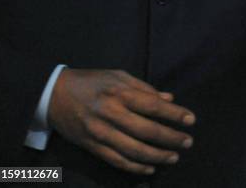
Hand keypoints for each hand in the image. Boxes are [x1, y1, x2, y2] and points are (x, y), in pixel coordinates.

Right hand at [48, 69, 195, 175]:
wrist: (54, 94)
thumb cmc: (92, 81)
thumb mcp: (119, 76)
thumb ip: (144, 88)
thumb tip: (169, 99)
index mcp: (120, 92)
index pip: (154, 106)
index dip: (175, 114)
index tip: (191, 120)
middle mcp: (112, 113)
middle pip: (147, 130)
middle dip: (171, 138)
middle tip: (188, 142)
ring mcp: (101, 132)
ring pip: (134, 150)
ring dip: (157, 156)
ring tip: (174, 157)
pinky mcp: (92, 146)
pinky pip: (117, 161)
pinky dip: (135, 167)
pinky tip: (150, 168)